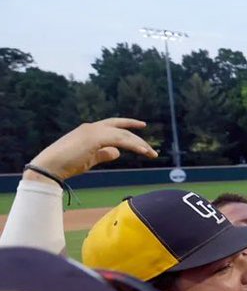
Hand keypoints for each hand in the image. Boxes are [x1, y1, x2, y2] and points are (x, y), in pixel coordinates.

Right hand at [27, 118, 156, 180]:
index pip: (113, 124)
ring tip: (151, 154)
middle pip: (122, 129)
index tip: (142, 124)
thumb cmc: (66, 164)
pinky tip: (143, 152)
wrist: (50, 166)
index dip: (128, 123)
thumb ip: (103, 154)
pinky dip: (134, 146)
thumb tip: (117, 152)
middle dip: (138, 139)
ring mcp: (93, 131)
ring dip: (139, 145)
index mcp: (89, 130)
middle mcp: (92, 127)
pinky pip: (121, 140)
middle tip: (152, 150)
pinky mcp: (95, 138)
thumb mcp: (90, 159)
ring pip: (124, 135)